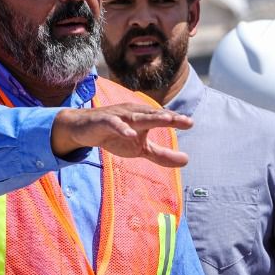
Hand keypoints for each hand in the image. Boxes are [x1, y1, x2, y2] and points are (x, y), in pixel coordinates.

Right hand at [51, 104, 192, 166]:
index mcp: (144, 118)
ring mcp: (118, 116)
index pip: (162, 118)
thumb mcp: (141, 148)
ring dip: (151, 117)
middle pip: (153, 115)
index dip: (176, 120)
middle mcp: (133, 113)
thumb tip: (187, 160)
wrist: (83, 129)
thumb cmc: (116, 136)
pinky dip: (122, 128)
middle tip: (185, 121)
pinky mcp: (103, 121)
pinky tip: (131, 134)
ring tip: (166, 120)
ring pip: (136, 116)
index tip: (190, 123)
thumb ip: (162, 155)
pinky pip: (113, 124)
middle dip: (169, 117)